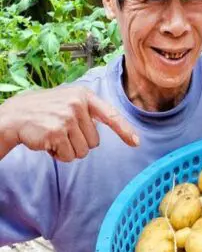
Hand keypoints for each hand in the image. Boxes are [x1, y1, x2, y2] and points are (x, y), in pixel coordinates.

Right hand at [0, 86, 139, 162]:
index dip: (125, 130)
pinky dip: (58, 155)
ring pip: (82, 151)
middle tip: (62, 133)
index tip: (136, 142)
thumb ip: (88, 112)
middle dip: (79, 143)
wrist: (15, 116)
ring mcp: (67, 118)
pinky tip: (48, 144)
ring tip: (54, 137)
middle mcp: (78, 104)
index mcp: (85, 95)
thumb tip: (113, 125)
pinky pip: (68, 156)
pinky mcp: (56, 132)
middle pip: (95, 141)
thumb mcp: (69, 101)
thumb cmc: (45, 111)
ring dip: (68, 150)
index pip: (111, 114)